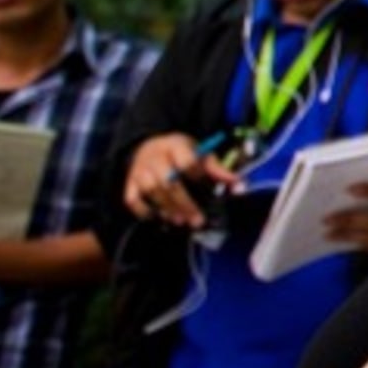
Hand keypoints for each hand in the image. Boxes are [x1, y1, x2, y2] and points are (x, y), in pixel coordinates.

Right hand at [123, 133, 240, 228]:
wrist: (149, 147)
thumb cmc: (180, 153)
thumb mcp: (199, 152)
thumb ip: (217, 169)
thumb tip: (238, 184)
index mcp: (175, 145)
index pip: (187, 161)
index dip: (198, 176)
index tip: (210, 191)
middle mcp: (155, 157)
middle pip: (167, 181)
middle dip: (184, 203)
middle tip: (197, 220)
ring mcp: (139, 170)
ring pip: (151, 191)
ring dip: (167, 209)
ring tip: (182, 222)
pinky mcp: (129, 183)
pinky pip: (132, 199)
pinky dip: (144, 211)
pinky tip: (160, 219)